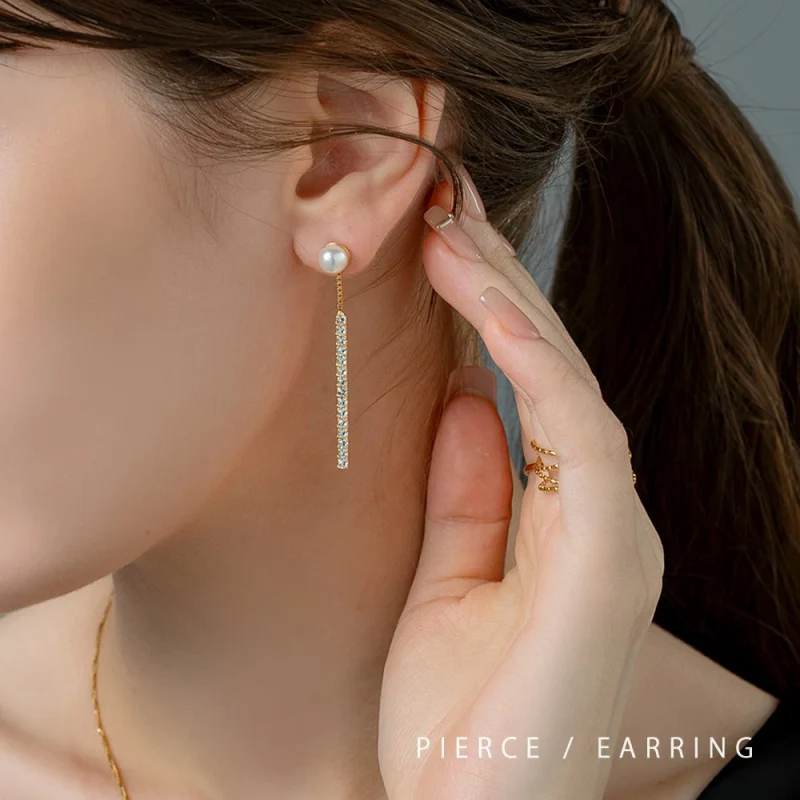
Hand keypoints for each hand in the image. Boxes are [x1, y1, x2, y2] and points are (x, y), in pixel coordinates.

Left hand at [377, 162, 664, 799]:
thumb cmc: (454, 714)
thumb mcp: (446, 581)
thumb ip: (466, 491)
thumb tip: (461, 402)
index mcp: (561, 517)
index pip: (527, 387)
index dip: (485, 312)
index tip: (436, 246)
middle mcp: (598, 511)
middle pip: (551, 369)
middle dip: (499, 283)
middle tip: (446, 207)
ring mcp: (612, 530)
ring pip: (569, 382)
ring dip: (510, 300)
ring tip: (453, 231)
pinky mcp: (609, 553)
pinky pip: (574, 429)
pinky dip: (530, 357)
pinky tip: (482, 298)